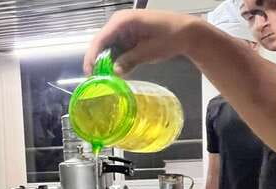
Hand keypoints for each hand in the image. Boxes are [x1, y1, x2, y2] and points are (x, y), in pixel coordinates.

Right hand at [84, 9, 198, 75]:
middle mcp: (119, 23)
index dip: (92, 57)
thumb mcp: (150, 51)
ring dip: (106, 64)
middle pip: (100, 44)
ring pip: (107, 49)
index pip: (100, 39)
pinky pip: (116, 51)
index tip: (90, 73)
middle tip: (95, 81)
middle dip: (97, 62)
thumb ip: (130, 60)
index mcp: (123, 21)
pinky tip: (117, 74)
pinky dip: (116, 62)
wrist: (186, 32)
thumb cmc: (170, 36)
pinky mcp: (127, 38)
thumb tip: (114, 72)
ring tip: (105, 80)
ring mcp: (122, 30)